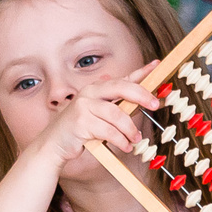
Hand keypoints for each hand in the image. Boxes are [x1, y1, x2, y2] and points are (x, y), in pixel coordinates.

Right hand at [21, 66, 162, 173]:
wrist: (54, 143)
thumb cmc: (80, 129)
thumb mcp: (100, 116)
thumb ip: (117, 107)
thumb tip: (142, 102)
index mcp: (97, 89)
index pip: (123, 78)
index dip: (141, 72)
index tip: (157, 66)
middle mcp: (90, 92)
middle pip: (121, 88)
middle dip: (141, 95)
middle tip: (155, 104)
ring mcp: (84, 106)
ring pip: (117, 114)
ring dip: (130, 129)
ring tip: (135, 139)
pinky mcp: (81, 122)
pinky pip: (109, 131)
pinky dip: (120, 140)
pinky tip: (125, 146)